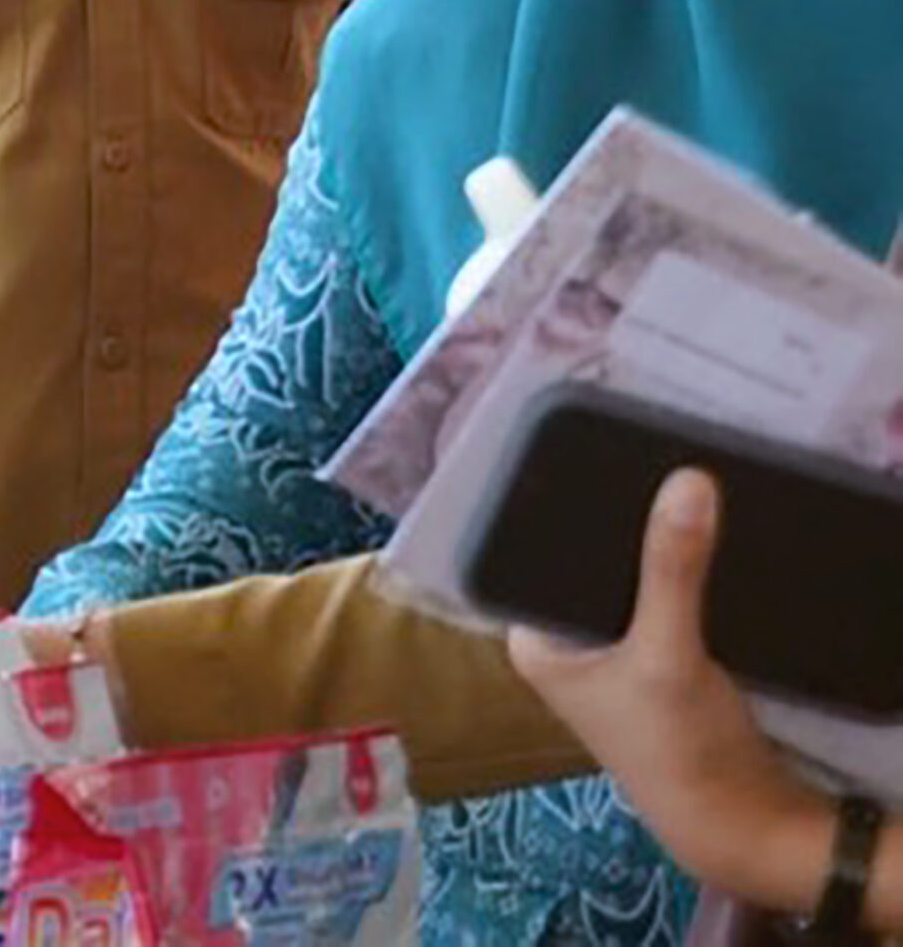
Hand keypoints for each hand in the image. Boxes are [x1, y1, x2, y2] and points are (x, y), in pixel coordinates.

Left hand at [507, 469, 824, 905]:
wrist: (741, 819)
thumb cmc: (677, 745)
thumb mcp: (668, 649)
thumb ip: (673, 568)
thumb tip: (686, 481)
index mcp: (532, 641)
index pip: (523, 555)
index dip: (547, 508)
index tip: (572, 446)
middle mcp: (560, 643)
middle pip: (576, 565)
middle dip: (604, 523)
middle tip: (630, 451)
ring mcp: (609, 653)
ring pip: (618, 580)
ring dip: (640, 547)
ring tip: (661, 479)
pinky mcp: (655, 660)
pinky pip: (655, 597)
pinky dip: (669, 573)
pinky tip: (688, 531)